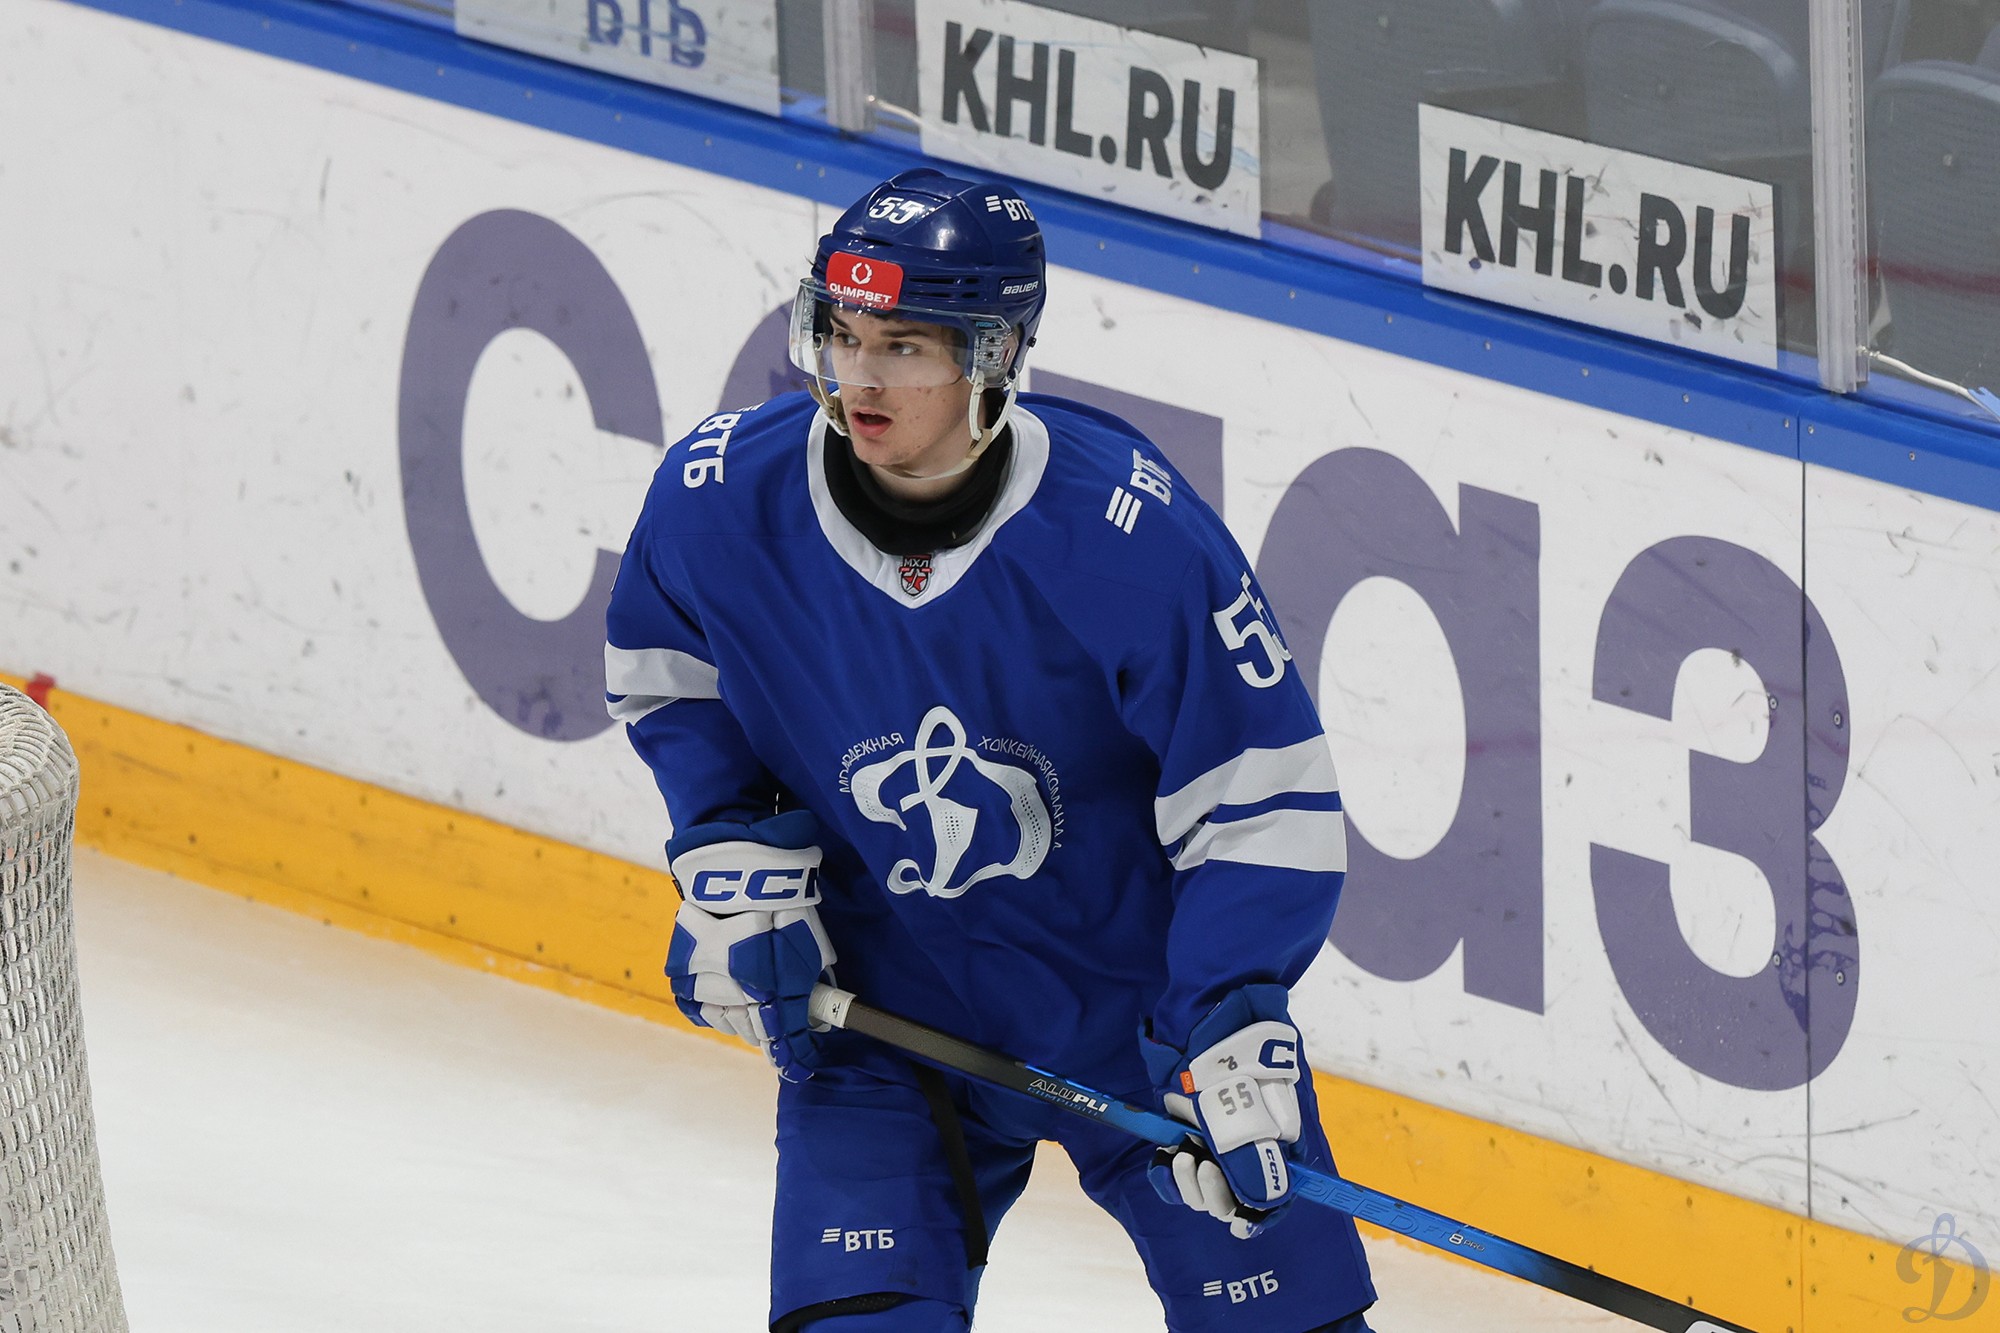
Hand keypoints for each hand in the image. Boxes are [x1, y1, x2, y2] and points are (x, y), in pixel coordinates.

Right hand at [664, 812, 835, 1080]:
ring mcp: (708, 985)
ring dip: (743, 1021)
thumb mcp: (811, 946)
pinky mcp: (684, 973)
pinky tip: (728, 1001)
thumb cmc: (784, 907)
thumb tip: (820, 1009)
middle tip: (778, 1035)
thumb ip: (814, 982)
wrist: (737, 873)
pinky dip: (716, 1008)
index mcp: (775, 991)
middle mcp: (740, 994)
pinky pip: (701, 1007)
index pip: (787, 1040)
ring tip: (753, 1010)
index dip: (797, 1057)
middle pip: (755, 1034)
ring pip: (728, 1022)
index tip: (802, 1065)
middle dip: (770, 1036)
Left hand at [1142, 985, 1304, 1238]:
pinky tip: (1163, 1163)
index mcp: (1280, 1138)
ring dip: (1191, 1182)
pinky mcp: (1193, 1124)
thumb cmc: (1231, 1052)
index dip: (1258, 1214)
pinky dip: (1172, 1171)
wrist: (1206, 1004)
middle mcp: (1254, 1139)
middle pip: (1238, 1194)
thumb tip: (1262, 1206)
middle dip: (1216, 1195)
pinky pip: (1184, 1163)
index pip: (1276, 1193)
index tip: (1236, 1224)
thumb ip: (1249, 1159)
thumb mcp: (1240, 1107)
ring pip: (1209, 1181)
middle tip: (1199, 1169)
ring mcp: (1222, 1131)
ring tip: (1181, 1158)